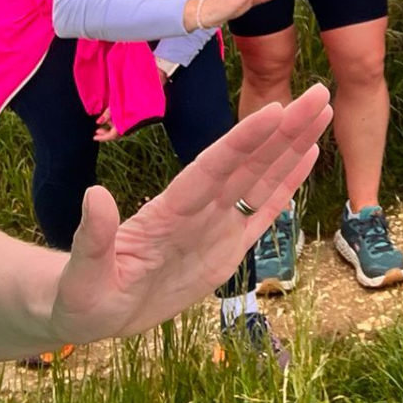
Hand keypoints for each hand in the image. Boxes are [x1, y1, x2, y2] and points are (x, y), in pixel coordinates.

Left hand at [49, 85, 331, 345]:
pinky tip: (309, 155)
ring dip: (293, 145)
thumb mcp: (81, 276)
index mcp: (169, 211)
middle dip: (284, 129)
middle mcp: (200, 209)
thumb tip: (94, 194)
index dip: (244, 141)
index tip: (275, 110)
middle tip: (319, 92)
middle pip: (249, 161)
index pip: (213, 169)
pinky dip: (288, 183)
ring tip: (321, 110)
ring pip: (263, 177)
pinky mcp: (229, 247)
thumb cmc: (80, 294)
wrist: (93, 310)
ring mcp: (217, 225)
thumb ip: (92, 238)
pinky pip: (264, 211)